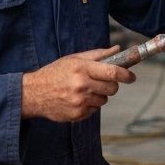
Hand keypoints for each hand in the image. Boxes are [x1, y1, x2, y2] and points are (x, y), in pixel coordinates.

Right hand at [21, 46, 135, 121]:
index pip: (112, 72)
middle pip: (112, 88)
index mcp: (82, 68)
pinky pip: (94, 110)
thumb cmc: (55, 72)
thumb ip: (97, 54)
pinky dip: (89, 105)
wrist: (33, 93)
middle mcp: (81, 85)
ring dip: (98, 95)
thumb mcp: (74, 59)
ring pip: (104, 100)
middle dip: (111, 85)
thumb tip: (117, 49)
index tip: (131, 76)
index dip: (126, 75)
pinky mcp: (77, 114)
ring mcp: (79, 102)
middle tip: (102, 81)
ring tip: (83, 90)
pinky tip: (76, 99)